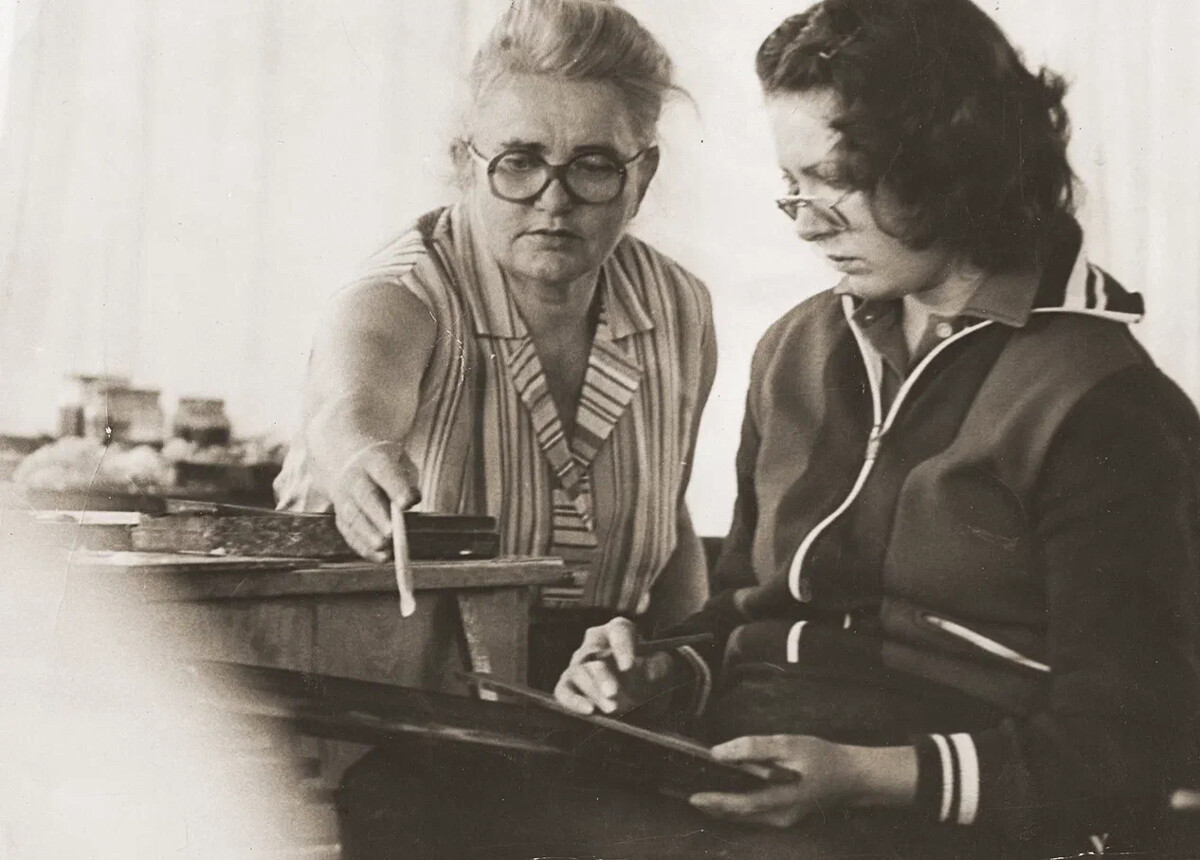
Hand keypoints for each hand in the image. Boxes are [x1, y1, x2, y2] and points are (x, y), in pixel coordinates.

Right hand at [329, 440, 419, 561]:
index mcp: (373, 460)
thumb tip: (410, 501)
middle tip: (392, 533)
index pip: (384, 471)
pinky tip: (381, 557)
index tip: (408, 503)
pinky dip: (364, 547)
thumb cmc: (386, 467)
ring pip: (353, 517)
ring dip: (368, 535)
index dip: (396, 487)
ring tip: (385, 549)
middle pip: (364, 496)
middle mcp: (354, 478)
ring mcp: (343, 498)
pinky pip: (350, 533)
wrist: (348, 463)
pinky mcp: (341, 517)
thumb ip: (407, 479)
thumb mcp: (400, 462)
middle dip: (378, 515)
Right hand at [554, 618, 679, 716]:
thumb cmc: (652, 674)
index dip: (622, 647)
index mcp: (619, 632)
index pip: (619, 631)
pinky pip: (563, 692)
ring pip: (578, 672)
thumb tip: (634, 672)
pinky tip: (589, 710)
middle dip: (602, 675)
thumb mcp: (663, 668)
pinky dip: (573, 701)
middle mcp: (595, 644)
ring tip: (611, 708)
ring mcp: (579, 664)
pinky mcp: (569, 686)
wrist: (645, 695)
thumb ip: (654, 667)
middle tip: (613, 692)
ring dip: (593, 691)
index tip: (629, 665)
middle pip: (592, 652)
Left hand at [689, 735, 864, 827]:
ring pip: (745, 818)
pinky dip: (737, 807)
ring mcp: (783, 821)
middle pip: (738, 816)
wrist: (852, 776)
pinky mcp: (785, 818)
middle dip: (713, 807)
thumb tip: (720, 753)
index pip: (739, 805)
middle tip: (688, 795)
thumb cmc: (821, 757)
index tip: (693, 797)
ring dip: (722, 809)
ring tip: (701, 796)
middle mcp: (780, 817)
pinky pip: (754, 815)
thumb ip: (753, 748)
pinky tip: (726, 797)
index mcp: (781, 801)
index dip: (715, 802)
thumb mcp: (788, 744)